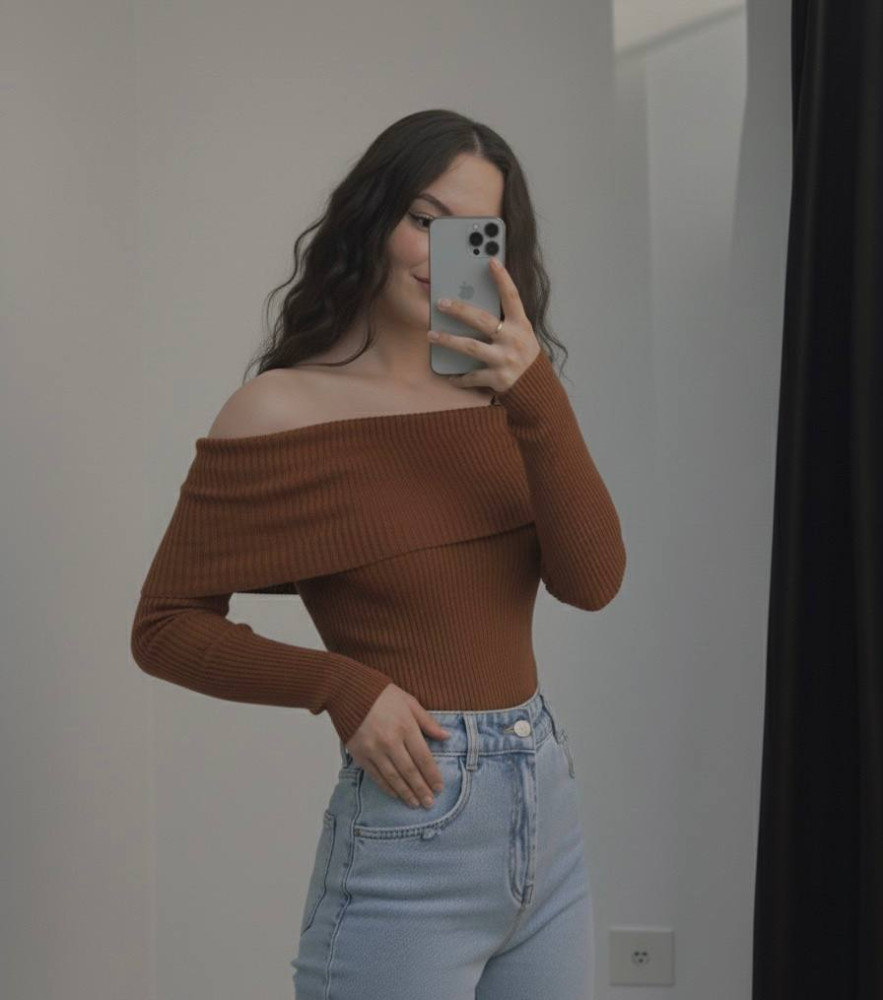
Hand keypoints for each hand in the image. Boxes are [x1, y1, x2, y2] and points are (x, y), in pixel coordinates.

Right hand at [346, 684, 451, 808]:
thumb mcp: (409, 702)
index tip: (439, 788)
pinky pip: (376, 776)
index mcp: (406, 727)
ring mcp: (374, 750)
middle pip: (410, 771)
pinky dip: (387, 787)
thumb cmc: (382, 695)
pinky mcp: (360, 755)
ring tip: (415, 804)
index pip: (423, 757)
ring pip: (393, 777)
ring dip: (406, 793)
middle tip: (429, 803)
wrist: (349, 691)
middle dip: (421, 789)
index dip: (432, 775)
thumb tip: (446, 736)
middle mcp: (391, 741)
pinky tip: (395, 794)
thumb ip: (428, 721)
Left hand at [428, 256, 540, 392]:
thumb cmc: (522, 354)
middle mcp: (513, 340)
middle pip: (482, 320)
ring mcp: (505, 359)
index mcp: (521, 325)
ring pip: (471, 347)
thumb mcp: (520, 333)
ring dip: (448, 341)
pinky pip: (472, 376)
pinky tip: (448, 376)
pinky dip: (459, 377)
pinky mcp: (498, 378)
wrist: (536, 386)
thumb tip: (474, 300)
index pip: (512, 297)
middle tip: (440, 303)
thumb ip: (504, 319)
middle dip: (459, 310)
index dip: (503, 278)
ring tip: (431, 335)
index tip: (491, 261)